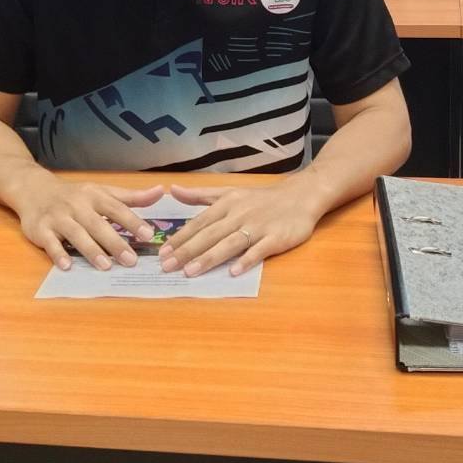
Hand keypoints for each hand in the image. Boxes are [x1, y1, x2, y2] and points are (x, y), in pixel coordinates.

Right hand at [13, 176, 164, 270]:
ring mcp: (58, 217)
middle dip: (114, 242)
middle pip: (98, 224)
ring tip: (106, 266)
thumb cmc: (76, 195)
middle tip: (131, 260)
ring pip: (76, 234)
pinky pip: (50, 242)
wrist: (34, 189)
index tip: (148, 235)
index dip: (132, 221)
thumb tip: (161, 192)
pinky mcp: (41, 229)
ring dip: (90, 250)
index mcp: (95, 196)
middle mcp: (77, 205)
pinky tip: (67, 266)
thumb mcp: (103, 192)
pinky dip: (58, 254)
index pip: (116, 208)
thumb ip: (132, 197)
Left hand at [160, 182, 324, 276]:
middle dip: (187, 251)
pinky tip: (234, 272)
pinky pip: (259, 250)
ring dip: (209, 258)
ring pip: (230, 243)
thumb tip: (172, 191)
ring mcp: (258, 226)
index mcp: (227, 204)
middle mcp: (239, 214)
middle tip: (168, 266)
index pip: (199, 222)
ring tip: (191, 272)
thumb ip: (200, 195)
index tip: (162, 252)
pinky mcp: (276, 237)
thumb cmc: (261, 199)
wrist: (300, 196)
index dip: (180, 237)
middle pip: (210, 234)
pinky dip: (246, 260)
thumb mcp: (229, 192)